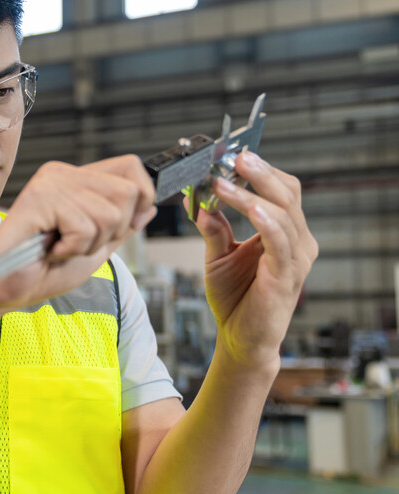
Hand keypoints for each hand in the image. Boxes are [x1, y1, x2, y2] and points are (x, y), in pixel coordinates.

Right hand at [0, 155, 156, 311]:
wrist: (7, 288)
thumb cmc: (43, 270)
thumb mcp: (95, 248)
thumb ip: (120, 226)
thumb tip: (149, 206)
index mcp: (75, 179)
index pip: (131, 167)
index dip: (142, 197)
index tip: (125, 225)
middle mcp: (63, 173)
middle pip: (129, 192)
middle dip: (112, 230)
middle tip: (77, 242)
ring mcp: (50, 183)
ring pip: (110, 213)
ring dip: (88, 243)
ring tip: (61, 247)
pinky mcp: (39, 197)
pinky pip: (84, 227)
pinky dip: (71, 248)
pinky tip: (51, 249)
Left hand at [191, 152, 316, 368]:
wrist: (239, 338)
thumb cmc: (234, 298)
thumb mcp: (216, 255)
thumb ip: (212, 227)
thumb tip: (196, 198)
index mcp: (283, 231)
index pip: (280, 189)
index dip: (259, 171)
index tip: (231, 155)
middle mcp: (297, 241)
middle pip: (287, 193)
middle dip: (259, 172)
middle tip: (235, 157)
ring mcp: (296, 258)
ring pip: (282, 212)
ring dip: (251, 193)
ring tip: (223, 181)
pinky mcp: (288, 275)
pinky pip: (280, 240)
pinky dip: (265, 220)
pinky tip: (250, 207)